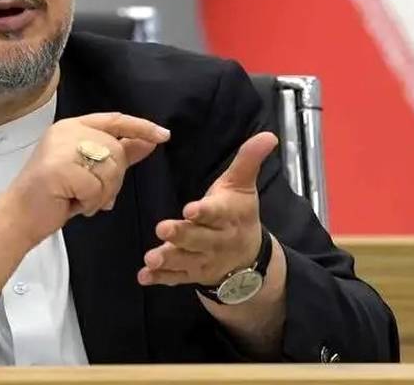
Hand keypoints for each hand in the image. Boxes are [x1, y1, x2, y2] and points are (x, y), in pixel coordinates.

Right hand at [6, 113, 169, 247]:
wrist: (19, 217)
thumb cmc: (54, 196)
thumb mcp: (91, 172)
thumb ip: (118, 153)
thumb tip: (149, 141)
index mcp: (72, 127)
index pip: (114, 120)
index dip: (141, 127)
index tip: (163, 135)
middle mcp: (67, 131)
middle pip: (116, 149)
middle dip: (114, 179)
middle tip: (95, 195)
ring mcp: (61, 147)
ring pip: (110, 167)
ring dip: (103, 193)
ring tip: (82, 200)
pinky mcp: (59, 168)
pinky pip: (97, 187)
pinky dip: (90, 202)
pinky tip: (74, 205)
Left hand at [138, 131, 277, 287]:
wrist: (249, 256)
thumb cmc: (239, 212)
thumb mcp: (243, 185)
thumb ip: (248, 160)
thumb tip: (269, 135)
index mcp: (227, 216)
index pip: (217, 213)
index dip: (205, 211)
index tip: (190, 208)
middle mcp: (216, 240)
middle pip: (198, 238)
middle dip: (181, 235)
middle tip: (162, 228)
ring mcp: (203, 260)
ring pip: (185, 260)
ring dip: (168, 259)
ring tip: (151, 258)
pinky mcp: (191, 273)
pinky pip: (176, 278)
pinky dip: (160, 279)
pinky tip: (144, 277)